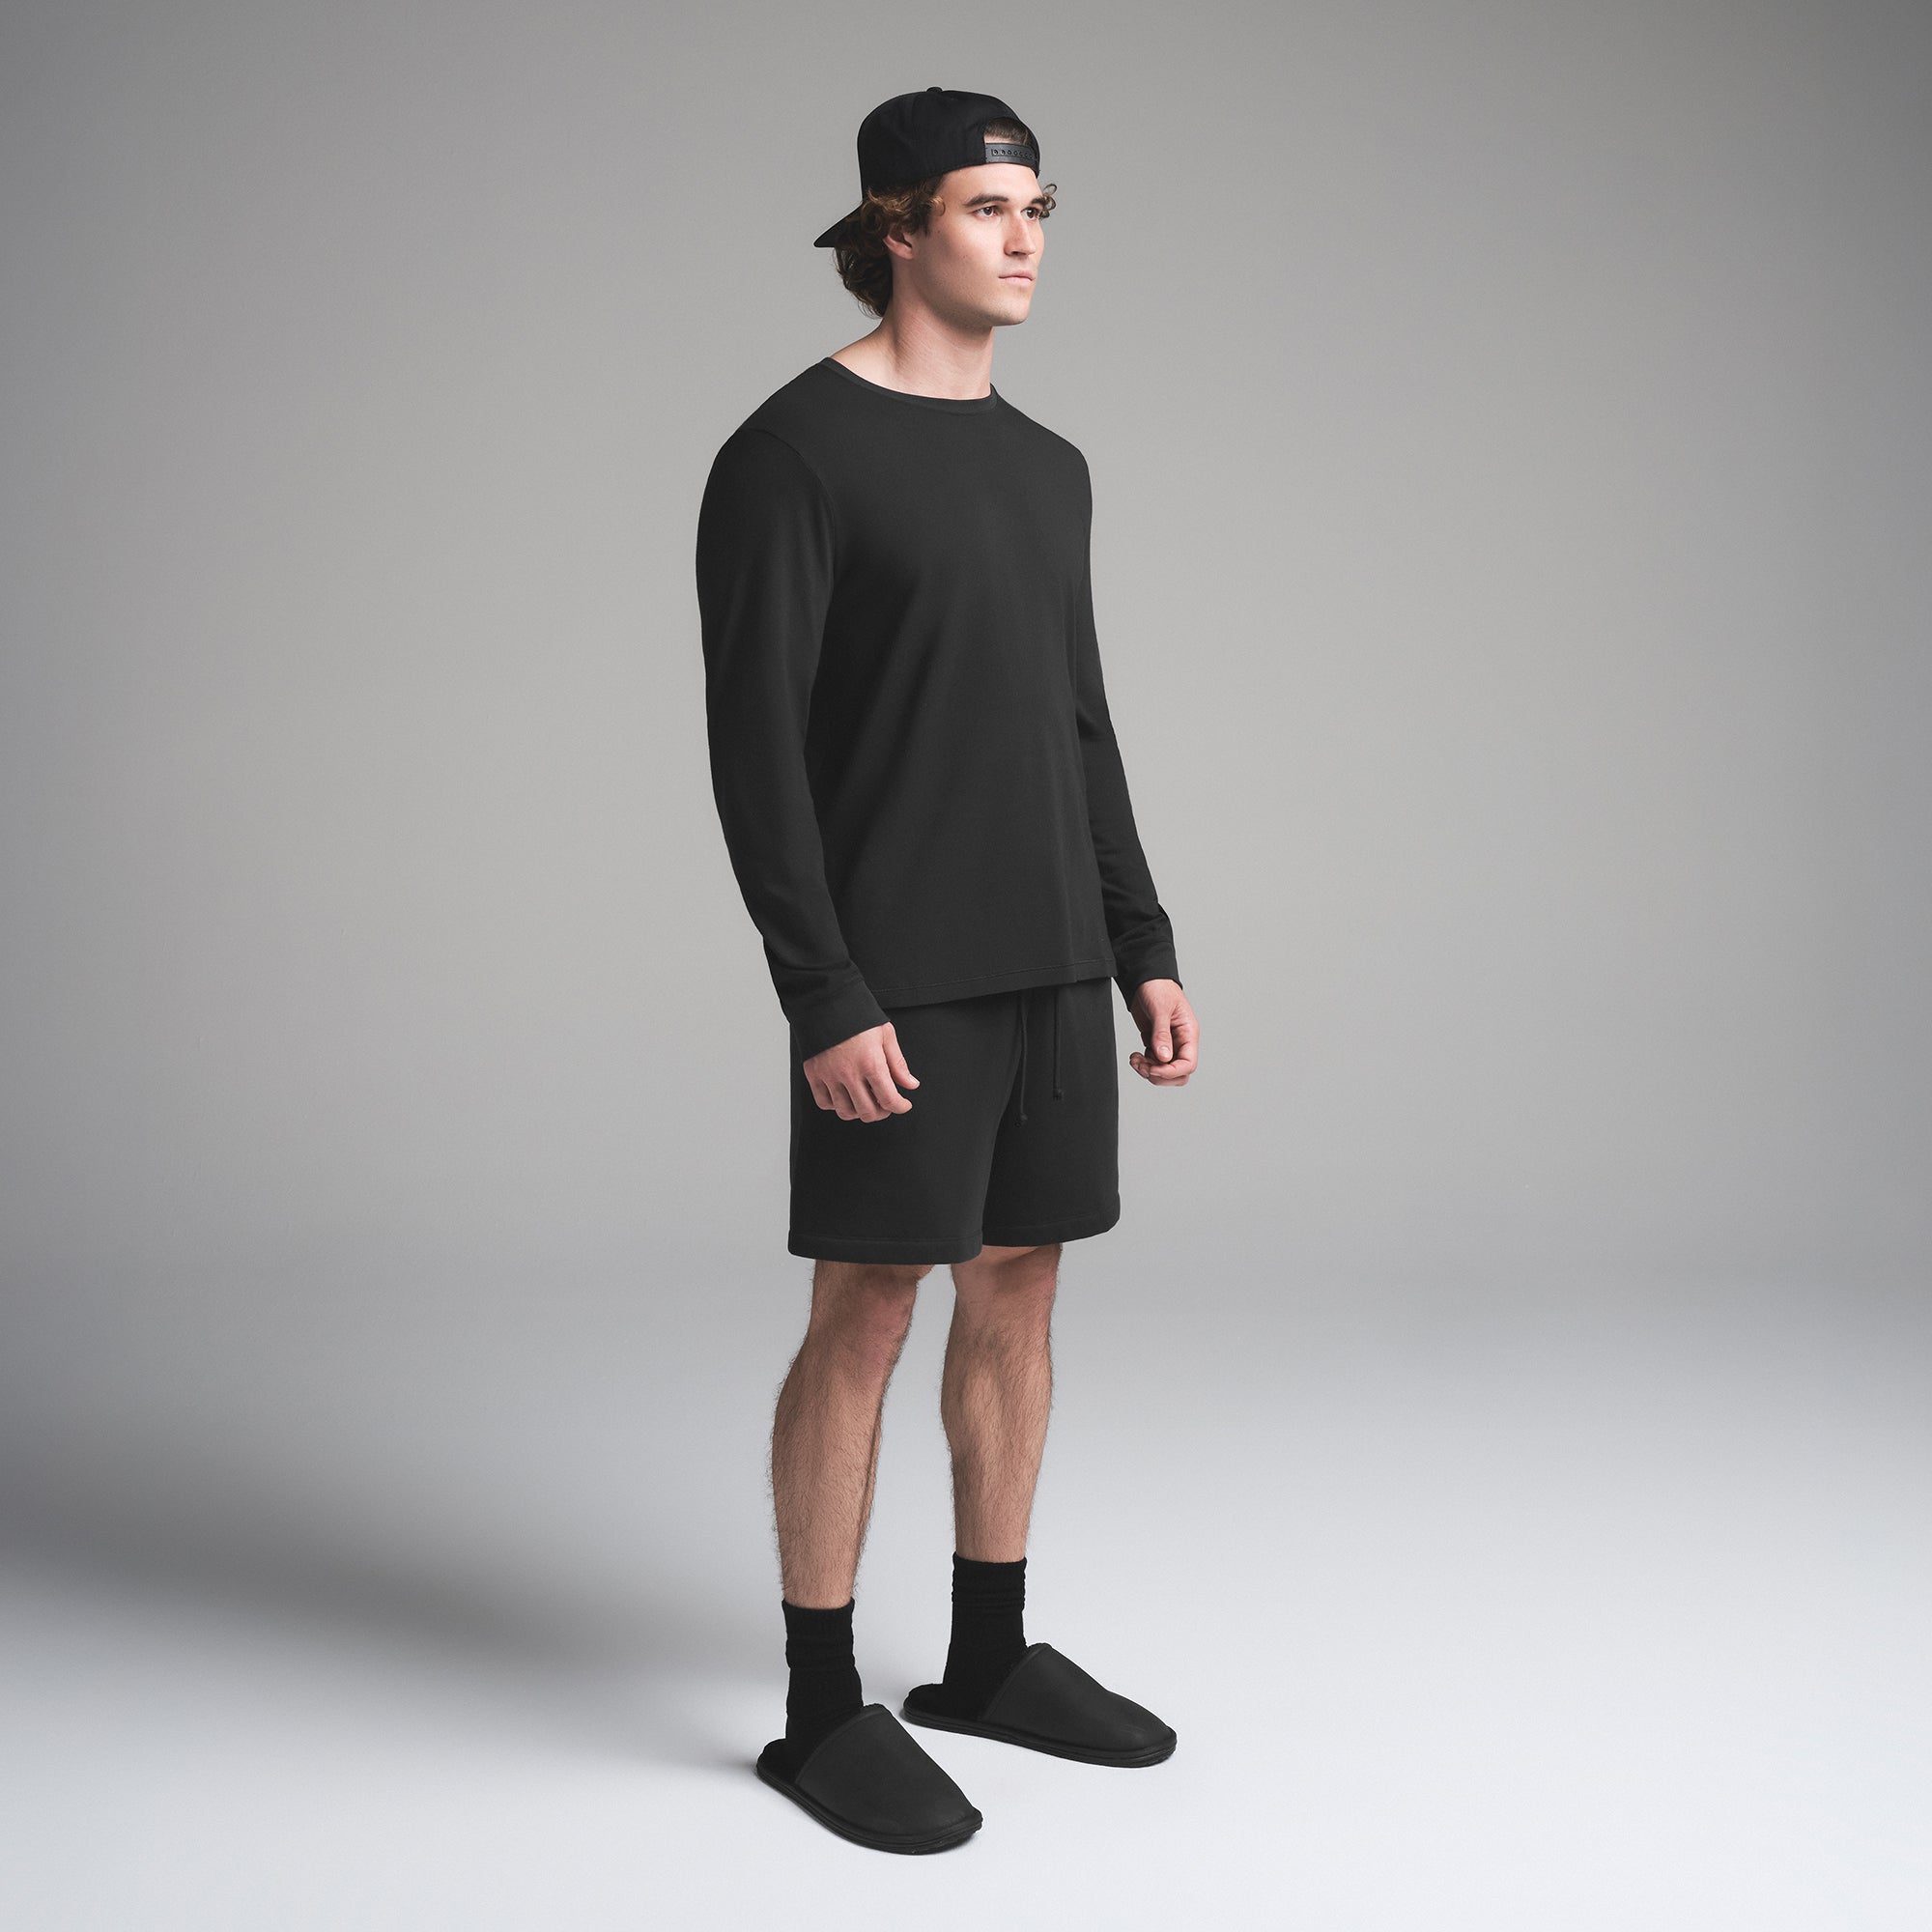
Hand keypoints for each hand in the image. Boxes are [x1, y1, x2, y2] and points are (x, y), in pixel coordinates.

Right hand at [804, 1021, 919, 1121]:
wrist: (826, 1002)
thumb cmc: (857, 1016)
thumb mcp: (885, 1035)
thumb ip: (898, 1063)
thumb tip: (911, 1085)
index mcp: (870, 1063)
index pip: (889, 1099)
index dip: (900, 1107)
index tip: (903, 1104)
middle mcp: (849, 1073)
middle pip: (867, 1112)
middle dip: (882, 1112)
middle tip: (885, 1104)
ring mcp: (829, 1076)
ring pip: (845, 1112)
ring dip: (859, 1112)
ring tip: (866, 1101)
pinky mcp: (813, 1074)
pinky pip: (824, 1103)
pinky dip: (835, 1105)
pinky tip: (844, 1095)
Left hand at [1127, 979, 1195, 1085]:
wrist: (1145, 978)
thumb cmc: (1159, 987)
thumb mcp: (1161, 1009)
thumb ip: (1162, 1034)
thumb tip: (1164, 1057)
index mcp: (1188, 1033)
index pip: (1188, 1064)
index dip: (1171, 1071)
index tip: (1153, 1068)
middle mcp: (1180, 1041)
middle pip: (1178, 1073)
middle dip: (1159, 1075)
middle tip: (1143, 1066)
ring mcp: (1168, 1043)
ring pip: (1163, 1070)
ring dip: (1148, 1070)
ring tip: (1135, 1060)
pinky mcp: (1155, 1042)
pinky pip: (1153, 1062)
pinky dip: (1143, 1064)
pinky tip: (1135, 1056)